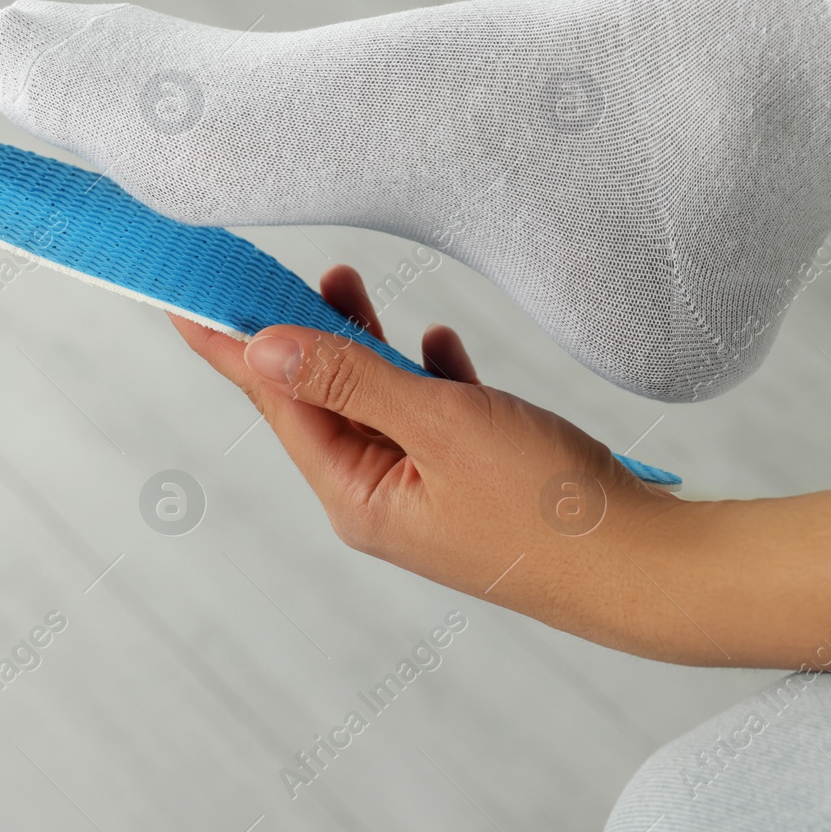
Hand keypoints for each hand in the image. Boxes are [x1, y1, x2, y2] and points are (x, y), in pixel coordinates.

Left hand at [170, 264, 684, 650]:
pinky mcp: (474, 481)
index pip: (275, 401)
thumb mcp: (440, 426)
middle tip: (265, 265)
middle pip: (319, 399)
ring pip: (375, 402)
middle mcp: (381, 497)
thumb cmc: (546, 508)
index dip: (231, 342)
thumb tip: (263, 346)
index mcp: (357, 494)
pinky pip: (430, 417)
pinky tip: (437, 343)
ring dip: (362, 343)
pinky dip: (426, 375)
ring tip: (345, 279)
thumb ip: (352, 379)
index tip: (187, 294)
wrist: (643, 566)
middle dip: (297, 330)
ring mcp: (428, 490)